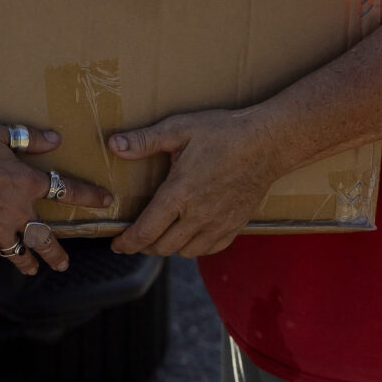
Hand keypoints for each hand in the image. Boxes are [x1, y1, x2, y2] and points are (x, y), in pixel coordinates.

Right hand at [0, 124, 114, 277]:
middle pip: (44, 238)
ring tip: (31, 269)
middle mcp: (17, 212)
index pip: (67, 191)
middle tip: (63, 264)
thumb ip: (29, 139)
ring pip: (19, 254)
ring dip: (26, 263)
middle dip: (56, 253)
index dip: (89, 196)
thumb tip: (55, 139)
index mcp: (27, 184)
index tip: (106, 201)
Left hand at [107, 107, 280, 258]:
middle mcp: (198, 216)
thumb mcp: (179, 129)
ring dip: (168, 247)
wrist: (267, 144)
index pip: (145, 232)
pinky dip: (194, 248)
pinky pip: (208, 249)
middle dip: (143, 246)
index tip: (116, 245)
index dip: (127, 243)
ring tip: (160, 235)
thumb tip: (114, 145)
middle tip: (135, 238)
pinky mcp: (234, 226)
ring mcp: (218, 224)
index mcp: (179, 194)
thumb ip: (144, 140)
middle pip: (162, 247)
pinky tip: (188, 235)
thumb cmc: (223, 133)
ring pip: (185, 252)